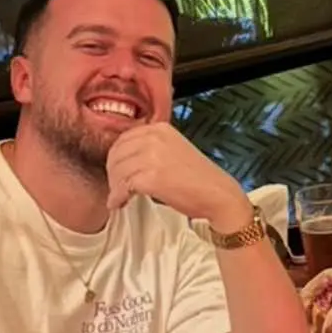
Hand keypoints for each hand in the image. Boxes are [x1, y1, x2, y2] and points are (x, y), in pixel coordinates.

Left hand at [105, 122, 246, 229]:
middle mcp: (154, 137)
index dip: (115, 159)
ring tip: (119, 198)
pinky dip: (117, 197)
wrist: (218, 194)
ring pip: (117, 171)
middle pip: (116, 154)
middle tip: (117, 188)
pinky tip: (120, 203)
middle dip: (112, 173)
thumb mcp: (173, 150)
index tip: (117, 173)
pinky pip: (123, 187)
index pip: (122, 140)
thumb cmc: (198, 178)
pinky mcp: (151, 177)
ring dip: (114, 187)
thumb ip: (150, 148)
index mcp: (159, 129)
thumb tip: (123, 160)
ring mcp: (152, 156)